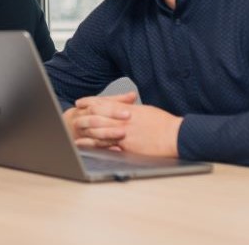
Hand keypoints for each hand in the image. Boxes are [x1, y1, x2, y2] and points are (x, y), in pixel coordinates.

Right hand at [63, 92, 135, 147]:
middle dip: (110, 122)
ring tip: (121, 135)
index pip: (98, 107)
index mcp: (85, 108)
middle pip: (94, 120)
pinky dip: (105, 147)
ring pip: (94, 134)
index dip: (113, 111)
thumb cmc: (88, 113)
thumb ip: (116, 100)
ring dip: (108, 135)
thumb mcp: (100, 104)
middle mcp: (81, 120)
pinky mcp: (84, 144)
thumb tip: (133, 95)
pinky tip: (116, 148)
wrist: (66, 125)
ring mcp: (81, 133)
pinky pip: (94, 147)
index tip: (128, 114)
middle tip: (125, 126)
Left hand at [67, 92, 182, 156]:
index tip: (81, 102)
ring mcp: (124, 132)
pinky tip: (86, 145)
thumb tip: (124, 107)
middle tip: (73, 114)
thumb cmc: (164, 124)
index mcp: (127, 109)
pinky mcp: (127, 146)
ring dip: (86, 129)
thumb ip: (131, 108)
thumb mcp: (145, 110)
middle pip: (98, 114)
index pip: (104, 103)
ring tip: (75, 130)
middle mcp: (123, 119)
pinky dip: (94, 144)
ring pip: (99, 129)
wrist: (175, 135)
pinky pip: (106, 144)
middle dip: (84, 114)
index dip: (90, 102)